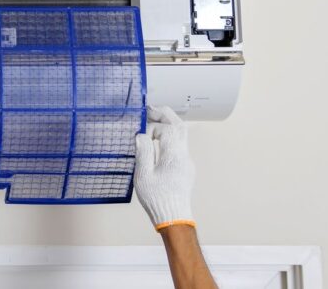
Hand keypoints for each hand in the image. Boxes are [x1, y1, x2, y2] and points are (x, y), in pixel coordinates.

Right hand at [134, 106, 195, 230]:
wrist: (174, 218)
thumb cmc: (157, 198)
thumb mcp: (143, 175)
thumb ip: (143, 151)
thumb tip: (142, 135)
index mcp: (173, 156)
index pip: (167, 129)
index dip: (153, 126)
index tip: (141, 133)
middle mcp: (184, 156)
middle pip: (180, 126)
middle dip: (165, 114)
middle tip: (150, 109)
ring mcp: (187, 161)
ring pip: (182, 135)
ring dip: (168, 124)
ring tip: (153, 121)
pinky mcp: (185, 168)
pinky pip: (179, 145)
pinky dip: (169, 136)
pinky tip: (158, 141)